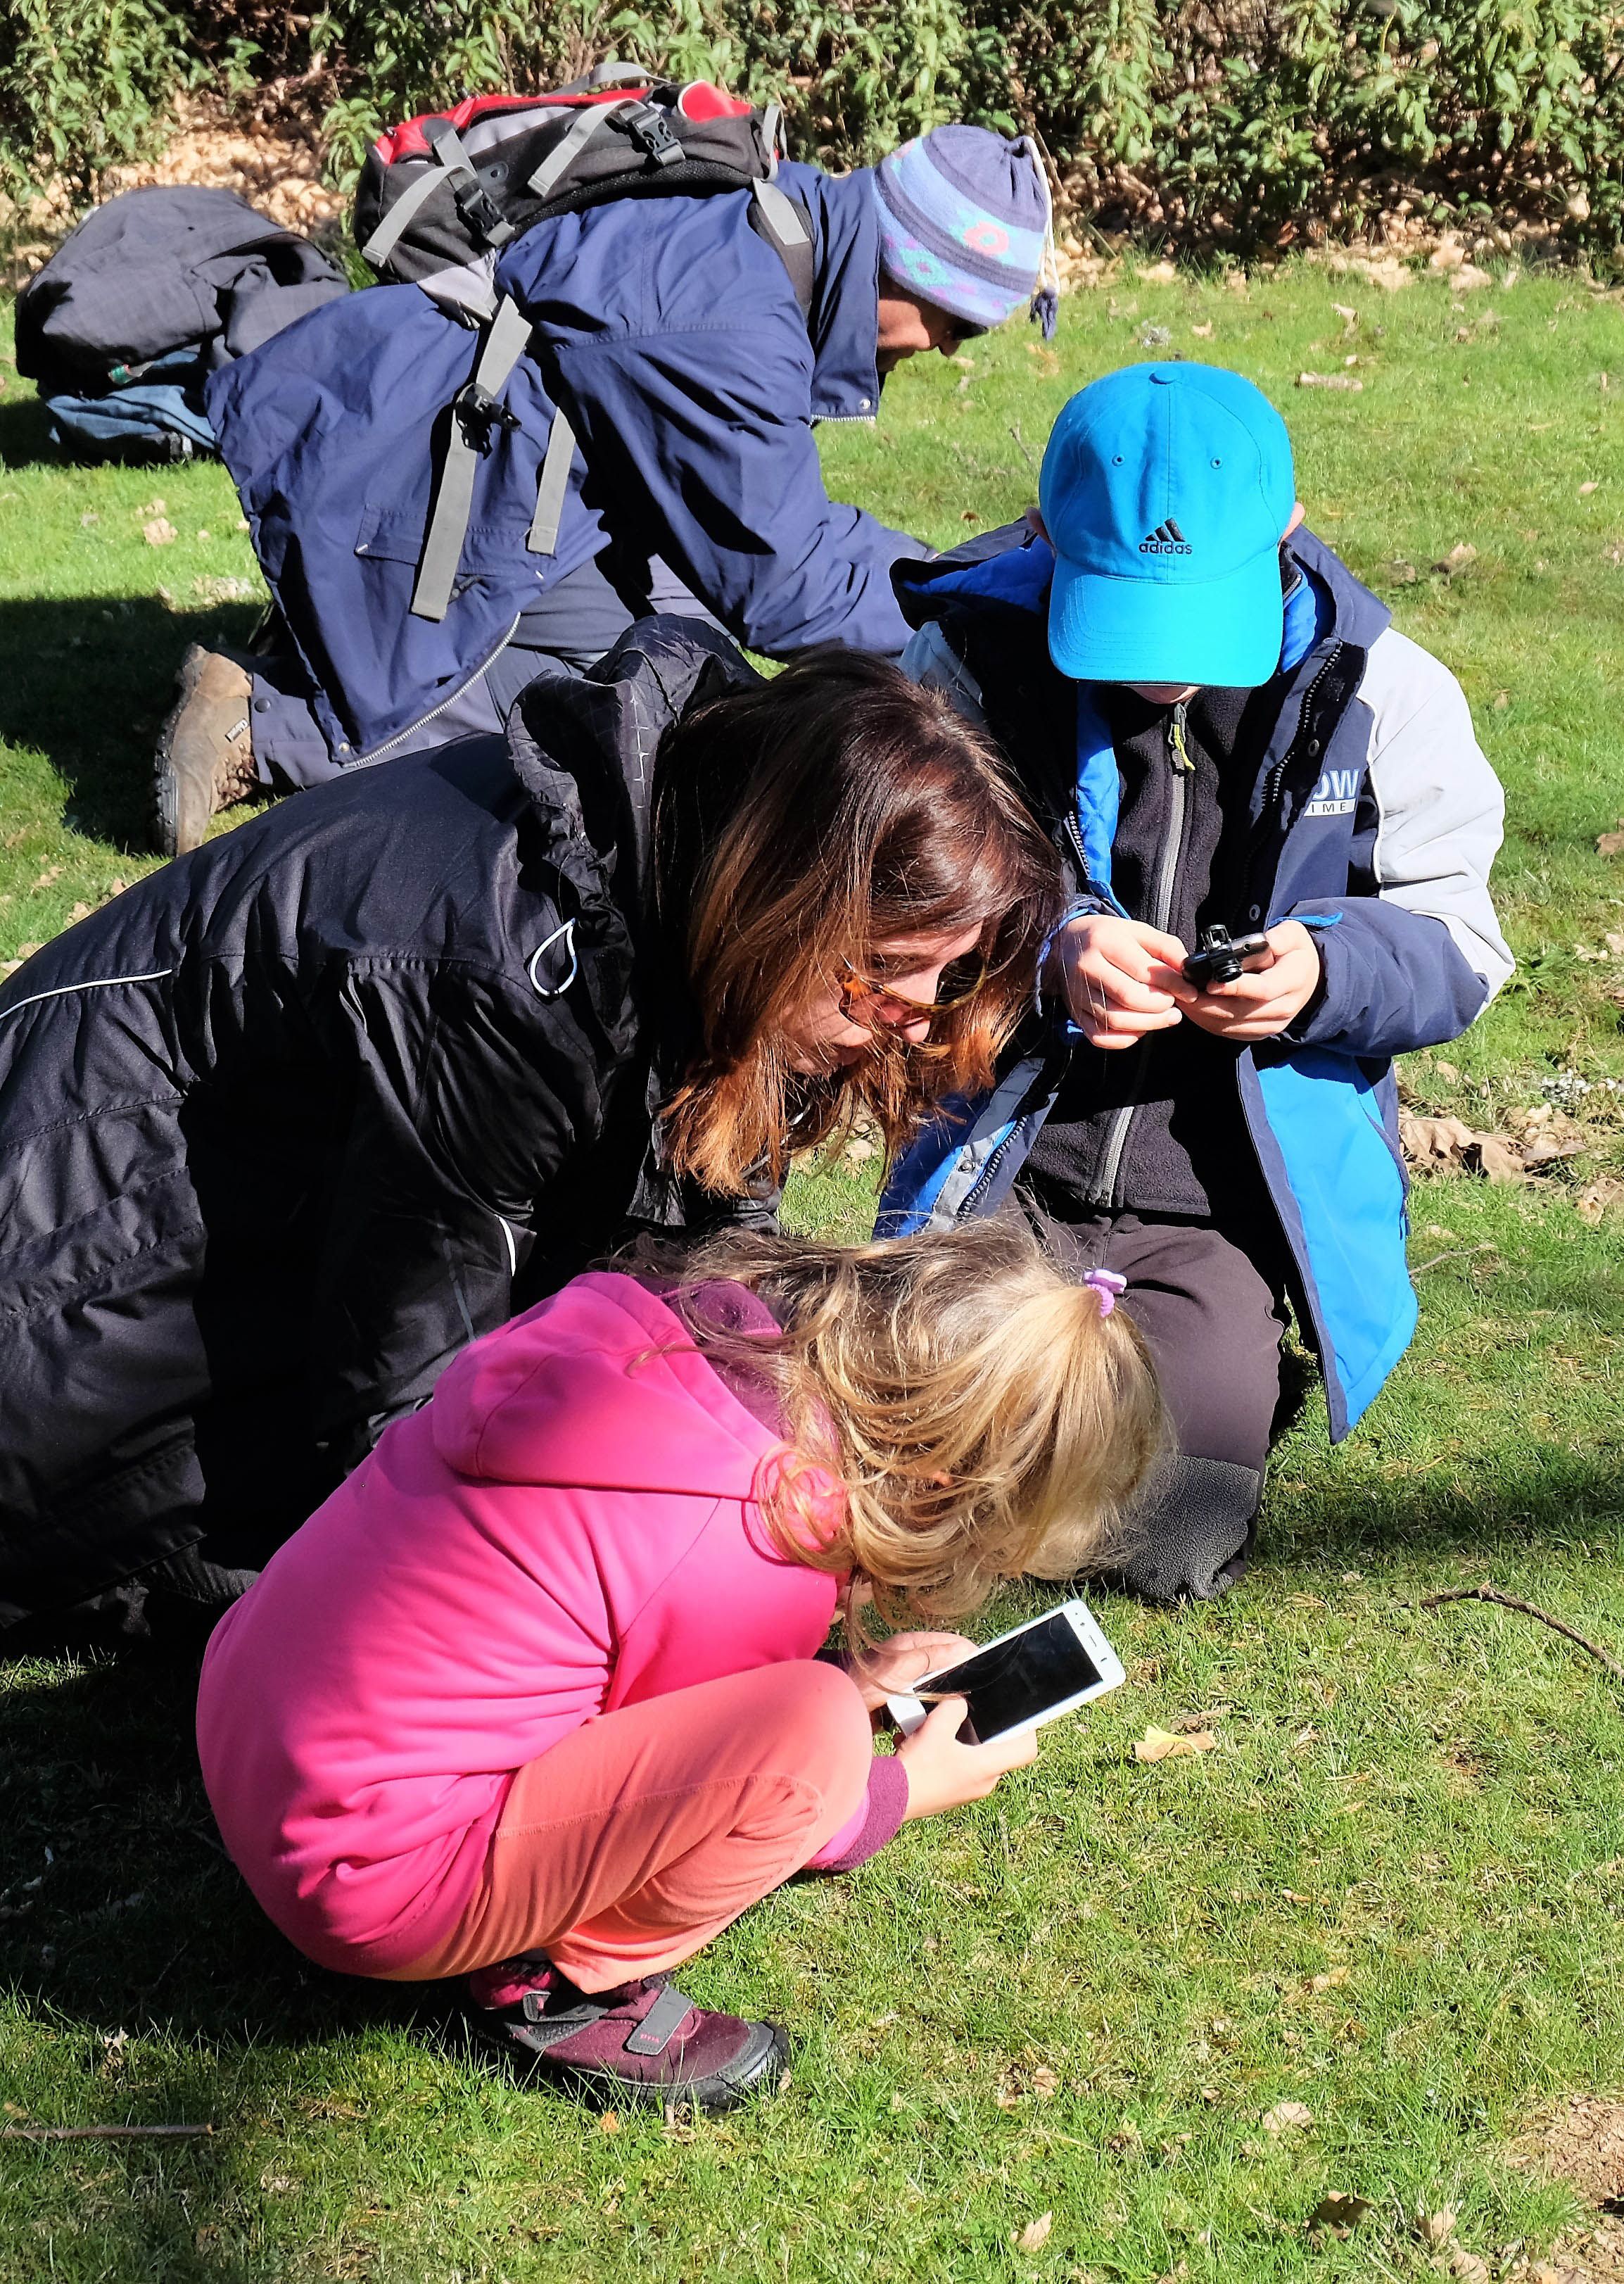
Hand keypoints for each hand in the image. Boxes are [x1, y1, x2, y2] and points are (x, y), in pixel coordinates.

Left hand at [850, 1631, 977, 1714]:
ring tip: (964, 1703)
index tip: (986, 1665)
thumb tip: (963, 1651)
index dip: (968, 1652)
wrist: (838, 1710)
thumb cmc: (866, 1684)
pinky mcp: (901, 1699)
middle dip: (960, 1673)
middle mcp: (909, 1659)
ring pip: (937, 1683)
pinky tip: (942, 1715)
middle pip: (945, 1663)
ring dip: (947, 1692)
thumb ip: (931, 1657)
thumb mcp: (902, 1667)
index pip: (948, 1642)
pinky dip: (933, 1706)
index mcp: (910, 1645)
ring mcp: (905, 1679)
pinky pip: (925, 1700)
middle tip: (977, 1688)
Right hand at [896, 1697, 1039, 1819]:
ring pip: (973, 1757)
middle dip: (981, 1728)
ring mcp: (966, 1790)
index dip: (1028, 1729)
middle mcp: (983, 1783)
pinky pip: (956, 1766)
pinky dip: (943, 1752)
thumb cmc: (918, 1768)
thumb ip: (954, 1707)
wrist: (889, 1800)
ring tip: (934, 1726)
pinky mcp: (950, 1793)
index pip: (1026, 1750)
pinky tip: (919, 1741)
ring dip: (957, 1739)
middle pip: (997, 1749)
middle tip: (965, 1712)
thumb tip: (960, 1702)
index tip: (1017, 1714)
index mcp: (987, 1767)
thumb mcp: (936, 1727)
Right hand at [1049, 915, 1189, 1050]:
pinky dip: (1125, 1039)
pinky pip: (1100, 1036)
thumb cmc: (1107, 937)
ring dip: (1148, 1024)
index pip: (1143, 971)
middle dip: (1160, 1007)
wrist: (1065, 943)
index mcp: (1104, 942)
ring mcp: (1077, 993)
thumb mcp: (1137, 931)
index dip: (1172, 985)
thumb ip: (1166, 947)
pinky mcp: (1075, 1013)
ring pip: (1115, 1020)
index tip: (1189, 992)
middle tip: (1174, 1005)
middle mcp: (1086, 967)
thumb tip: (1187, 969)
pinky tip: (1140, 1028)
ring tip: (1165, 1017)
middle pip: (1129, 998)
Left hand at [1179, 919, 1322, 1041]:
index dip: (1236, 988)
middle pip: (1241, 1013)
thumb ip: (1279, 937)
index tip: (1211, 983)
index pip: (1263, 990)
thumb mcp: (1294, 934)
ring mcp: (1272, 1024)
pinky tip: (1193, 1009)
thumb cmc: (1295, 953)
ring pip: (1232, 1026)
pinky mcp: (1259, 1032)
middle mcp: (1284, 1008)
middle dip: (1208, 1004)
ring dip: (1203, 1015)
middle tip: (1183, 992)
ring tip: (1182, 999)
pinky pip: (1230, 1033)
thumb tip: (1263, 942)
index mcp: (1293, 982)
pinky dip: (1208, 1023)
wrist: (1308, 979)